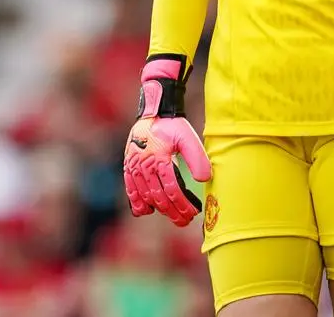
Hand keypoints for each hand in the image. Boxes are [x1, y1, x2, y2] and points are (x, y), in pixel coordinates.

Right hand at [123, 56, 211, 226]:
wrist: (153, 113)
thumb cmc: (173, 126)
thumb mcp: (188, 138)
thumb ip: (197, 158)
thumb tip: (205, 179)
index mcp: (160, 159)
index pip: (172, 189)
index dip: (182, 204)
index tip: (193, 213)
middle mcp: (144, 166)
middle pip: (160, 197)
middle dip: (173, 212)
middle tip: (185, 221)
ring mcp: (134, 168)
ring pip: (146, 196)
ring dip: (159, 210)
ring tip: (173, 217)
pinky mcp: (128, 168)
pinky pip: (130, 190)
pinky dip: (138, 203)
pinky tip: (147, 211)